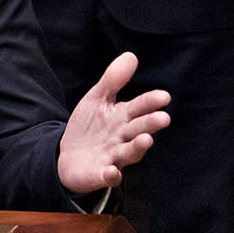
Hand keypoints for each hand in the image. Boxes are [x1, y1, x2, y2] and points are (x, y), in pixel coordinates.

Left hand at [56, 50, 171, 195]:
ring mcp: (113, 157)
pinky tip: (112, 171)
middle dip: (150, 124)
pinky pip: (108, 176)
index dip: (150, 102)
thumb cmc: (90, 127)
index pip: (140, 108)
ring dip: (138, 147)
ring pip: (129, 153)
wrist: (69, 156)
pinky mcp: (101, 174)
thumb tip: (131, 55)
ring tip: (146, 140)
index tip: (164, 96)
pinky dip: (111, 175)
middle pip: (138, 130)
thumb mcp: (97, 99)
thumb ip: (113, 80)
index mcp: (123, 118)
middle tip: (163, 118)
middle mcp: (123, 138)